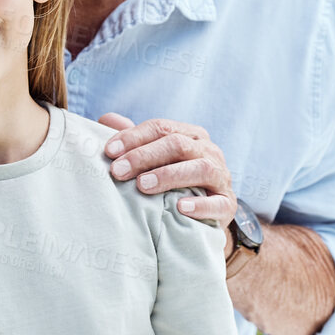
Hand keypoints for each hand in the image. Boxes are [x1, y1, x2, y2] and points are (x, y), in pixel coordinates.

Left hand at [98, 112, 236, 230]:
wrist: (204, 215)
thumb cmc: (173, 182)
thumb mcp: (154, 159)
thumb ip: (133, 140)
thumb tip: (106, 118)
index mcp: (190, 135)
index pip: (161, 127)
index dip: (134, 137)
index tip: (109, 151)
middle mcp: (208, 151)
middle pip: (177, 145)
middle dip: (144, 156)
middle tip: (118, 171)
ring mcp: (221, 176)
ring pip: (200, 168)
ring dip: (169, 175)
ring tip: (143, 186)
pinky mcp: (227, 203)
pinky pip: (218, 202)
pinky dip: (200, 205)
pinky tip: (180, 208)